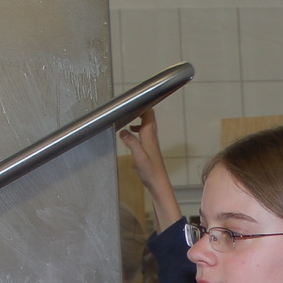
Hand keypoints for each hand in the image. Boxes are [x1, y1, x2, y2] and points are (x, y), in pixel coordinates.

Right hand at [119, 109, 181, 228]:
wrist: (159, 184)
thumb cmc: (150, 172)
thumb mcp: (138, 157)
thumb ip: (131, 143)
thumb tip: (123, 131)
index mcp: (149, 136)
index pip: (149, 114)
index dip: (143, 104)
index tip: (135, 98)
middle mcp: (151, 137)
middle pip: (148, 117)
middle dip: (140, 108)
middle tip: (129, 103)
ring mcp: (151, 142)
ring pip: (146, 125)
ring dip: (138, 118)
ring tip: (127, 116)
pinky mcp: (149, 149)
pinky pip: (144, 133)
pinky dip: (137, 129)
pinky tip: (130, 134)